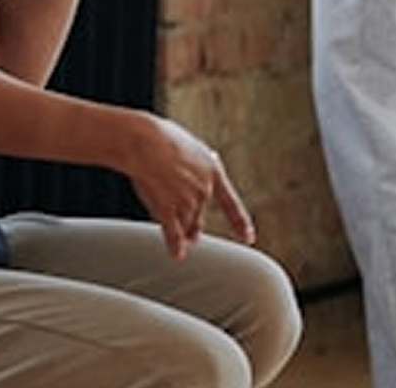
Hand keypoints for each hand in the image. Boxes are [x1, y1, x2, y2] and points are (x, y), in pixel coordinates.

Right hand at [124, 113, 256, 259]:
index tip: (248, 238)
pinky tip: (177, 255)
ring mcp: (187, 201)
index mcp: (213, 172)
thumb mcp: (192, 149)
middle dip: (194, 225)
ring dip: (180, 230)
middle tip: (193, 236)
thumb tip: (203, 166)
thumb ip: (198, 165)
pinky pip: (174, 234)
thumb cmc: (163, 139)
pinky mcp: (168, 209)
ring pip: (185, 224)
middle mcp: (205, 190)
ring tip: (169, 223)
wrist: (147, 142)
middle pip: (198, 216)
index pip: (231, 204)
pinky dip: (175, 246)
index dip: (240, 223)